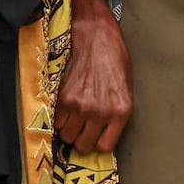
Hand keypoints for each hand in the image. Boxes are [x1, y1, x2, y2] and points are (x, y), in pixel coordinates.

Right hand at [56, 0, 132, 152]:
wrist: (97, 37)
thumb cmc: (115, 59)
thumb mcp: (126, 87)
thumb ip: (117, 112)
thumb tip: (105, 133)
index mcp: (122, 110)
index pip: (105, 146)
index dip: (99, 142)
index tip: (96, 136)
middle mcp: (102, 112)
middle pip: (84, 145)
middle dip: (83, 138)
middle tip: (83, 127)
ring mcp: (81, 106)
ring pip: (67, 135)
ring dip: (69, 128)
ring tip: (76, 113)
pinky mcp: (64, 98)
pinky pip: (56, 121)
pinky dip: (59, 117)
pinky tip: (67, 104)